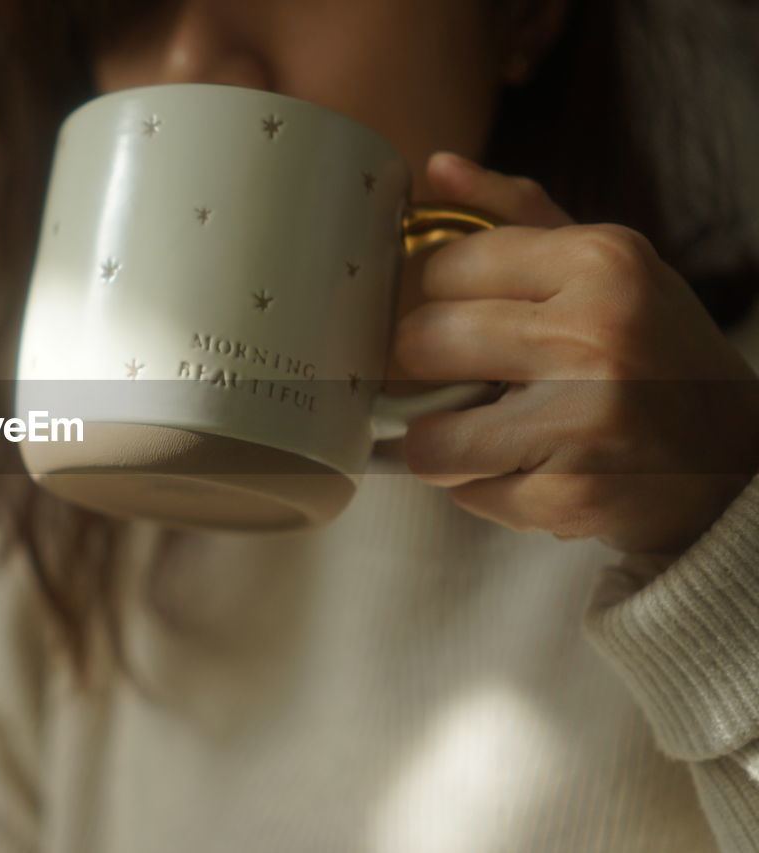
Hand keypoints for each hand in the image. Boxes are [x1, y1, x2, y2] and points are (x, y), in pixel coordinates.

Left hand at [393, 151, 758, 554]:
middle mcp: (594, 336)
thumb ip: (515, 213)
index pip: (443, 268)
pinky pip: (463, 492)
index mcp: (600, 262)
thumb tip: (436, 166)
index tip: (464, 316)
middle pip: (420, 343)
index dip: (439, 299)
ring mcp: (584, 423)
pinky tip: (530, 470)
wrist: (733, 456)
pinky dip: (482, 487)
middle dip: (429, 367)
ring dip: (443, 439)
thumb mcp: (605, 265)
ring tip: (490, 429)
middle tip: (466, 376)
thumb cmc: (649, 350)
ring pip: (427, 434)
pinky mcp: (570, 497)